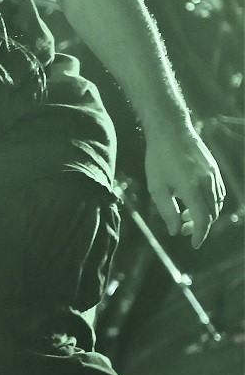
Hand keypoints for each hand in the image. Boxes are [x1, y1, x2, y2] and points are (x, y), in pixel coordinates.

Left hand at [144, 123, 225, 247]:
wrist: (170, 131)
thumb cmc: (159, 159)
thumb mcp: (156, 187)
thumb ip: (167, 212)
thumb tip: (174, 231)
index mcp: (192, 188)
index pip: (202, 219)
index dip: (199, 234)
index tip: (193, 244)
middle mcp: (207, 182)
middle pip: (211, 214)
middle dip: (199, 225)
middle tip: (182, 228)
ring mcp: (213, 175)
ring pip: (217, 204)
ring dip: (204, 214)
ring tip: (184, 214)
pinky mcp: (214, 169)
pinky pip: (218, 192)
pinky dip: (209, 202)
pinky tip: (194, 201)